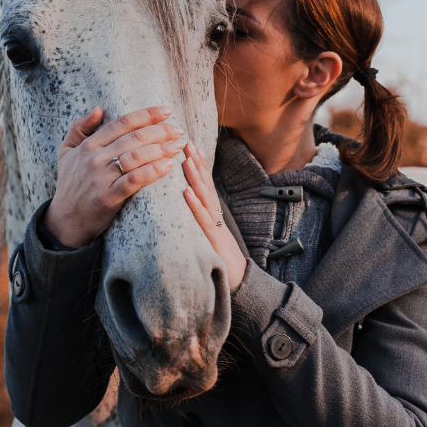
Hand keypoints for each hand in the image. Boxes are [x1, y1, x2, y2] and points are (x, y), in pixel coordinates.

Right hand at [44, 105, 184, 248]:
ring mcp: (101, 178)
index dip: (146, 115)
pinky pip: (134, 180)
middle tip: (178, 130)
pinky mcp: (108, 197)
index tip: (166, 111)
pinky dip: (152, 171)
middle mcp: (94, 158)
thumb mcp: (66, 152)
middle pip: (134, 138)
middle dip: (160, 131)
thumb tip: (98, 108)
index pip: (122, 123)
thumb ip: (79, 128)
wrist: (65, 221)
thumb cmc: (70, 184)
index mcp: (88, 145)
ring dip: (161, 149)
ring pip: (136, 156)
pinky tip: (168, 165)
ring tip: (178, 146)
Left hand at [182, 141, 247, 290]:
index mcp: (212, 214)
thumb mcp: (208, 236)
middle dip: (197, 163)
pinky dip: (194, 205)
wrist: (240, 283)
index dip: (199, 165)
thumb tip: (187, 208)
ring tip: (186, 159)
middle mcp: (215, 216)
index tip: (190, 147)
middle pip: (206, 185)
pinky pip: (202, 220)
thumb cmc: (221, 261)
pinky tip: (185, 193)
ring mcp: (215, 227)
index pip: (205, 185)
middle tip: (186, 142)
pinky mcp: (213, 240)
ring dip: (195, 177)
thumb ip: (200, 222)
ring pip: (204, 197)